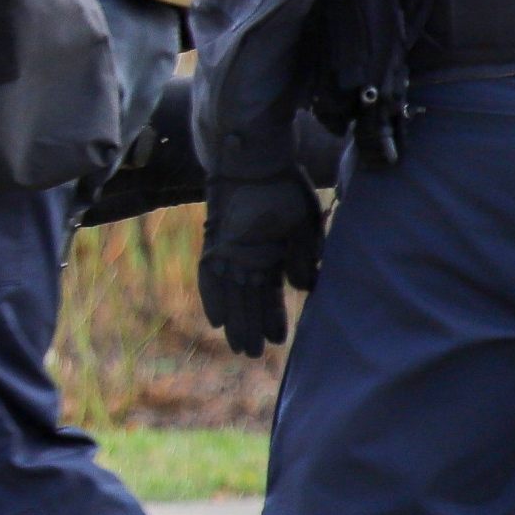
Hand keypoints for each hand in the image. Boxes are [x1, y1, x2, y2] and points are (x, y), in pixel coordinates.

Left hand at [199, 173, 324, 357]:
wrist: (256, 159)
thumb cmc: (284, 187)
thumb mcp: (304, 226)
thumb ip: (304, 257)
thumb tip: (304, 289)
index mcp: (271, 254)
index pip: (270, 293)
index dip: (273, 317)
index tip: (279, 341)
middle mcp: (249, 256)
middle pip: (247, 298)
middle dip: (251, 326)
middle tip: (253, 354)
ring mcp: (231, 249)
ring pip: (231, 293)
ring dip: (235, 320)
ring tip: (239, 347)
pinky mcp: (215, 240)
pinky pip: (211, 273)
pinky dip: (213, 296)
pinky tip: (216, 320)